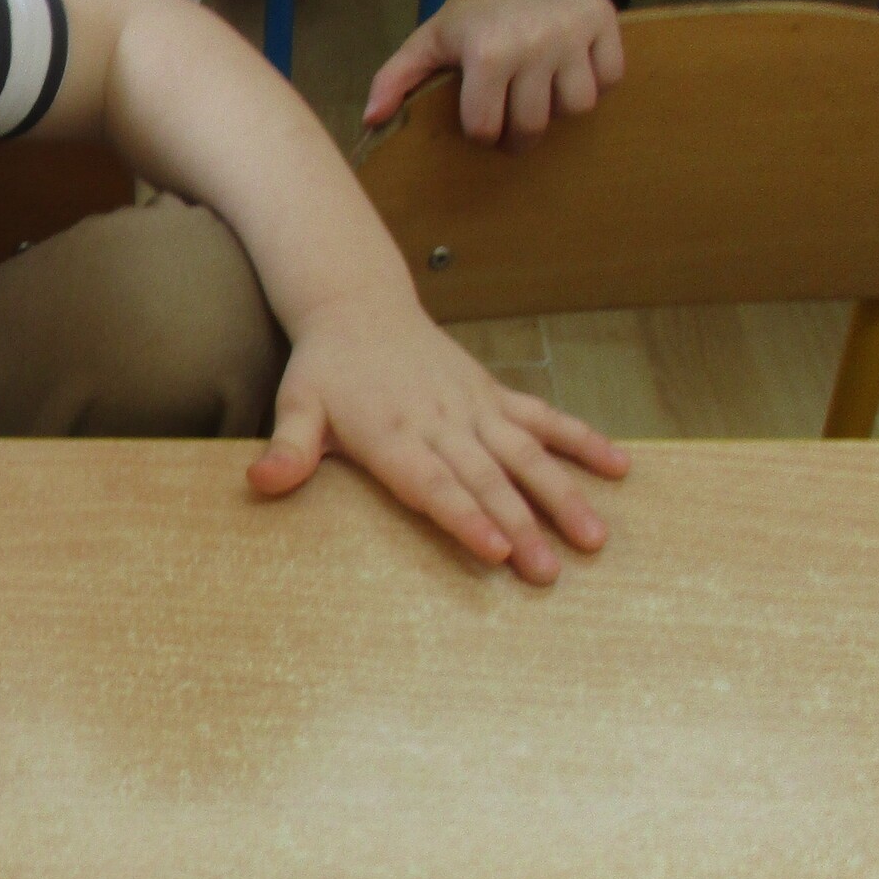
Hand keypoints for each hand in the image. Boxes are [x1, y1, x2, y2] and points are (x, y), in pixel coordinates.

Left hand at [247, 286, 628, 583]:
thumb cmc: (326, 369)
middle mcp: (441, 421)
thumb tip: (260, 482)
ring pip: (526, 453)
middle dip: (522, 524)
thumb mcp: (296, 406)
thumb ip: (287, 448)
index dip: (465, 516)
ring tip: (595, 536)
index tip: (495, 549)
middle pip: (487, 478)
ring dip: (563, 494)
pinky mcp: (494, 395)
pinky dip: (581, 440)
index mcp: (393, 434)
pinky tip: (618, 468)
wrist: (358, 307)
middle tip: (550, 570)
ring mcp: (475, 407)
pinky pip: (544, 418)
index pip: (433, 483)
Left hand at [363, 0, 623, 145]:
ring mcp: (572, 34)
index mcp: (486, 53)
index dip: (483, 134)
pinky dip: (597, 83)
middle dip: (520, 135)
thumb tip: (371, 120)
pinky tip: (572, 75)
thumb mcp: (426, 41)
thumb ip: (394, 80)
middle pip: (533, 124)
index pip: (486, 127)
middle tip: (514, 125)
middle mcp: (532, 44)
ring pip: (578, 105)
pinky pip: (611, 77)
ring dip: (561, 110)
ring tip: (544, 96)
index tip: (483, 124)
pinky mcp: (604, 23)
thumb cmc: (470, 14)